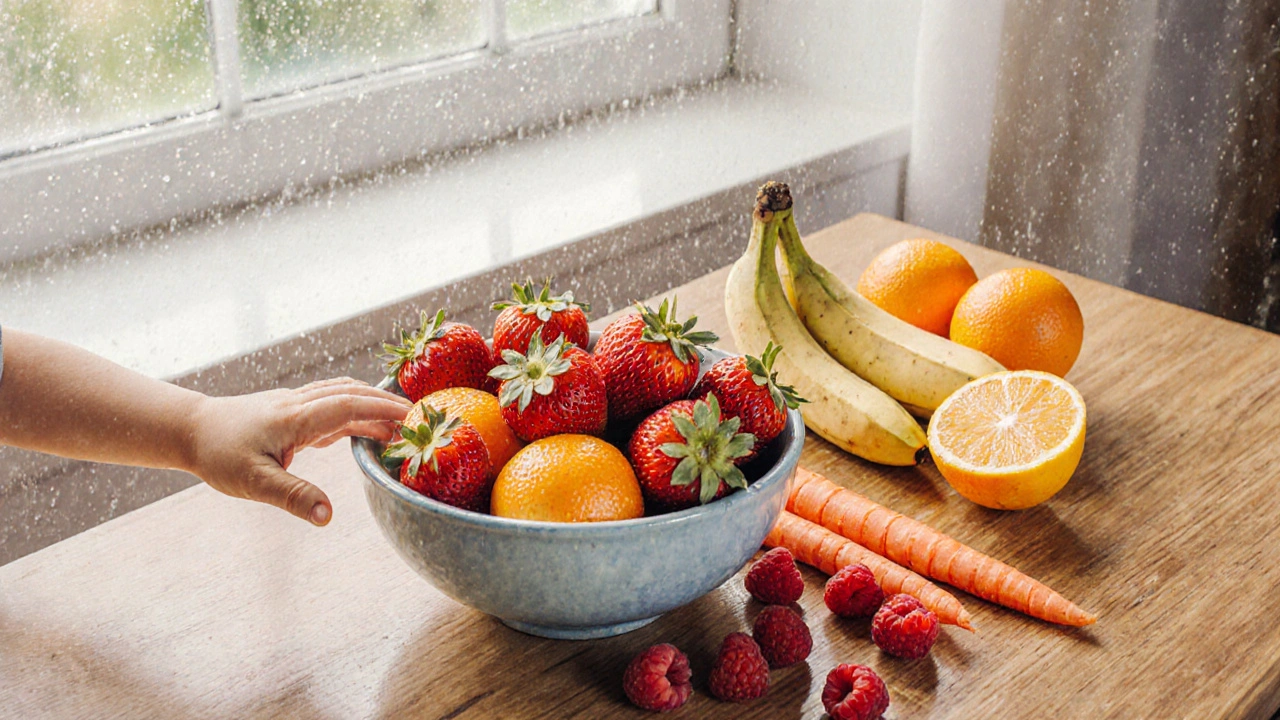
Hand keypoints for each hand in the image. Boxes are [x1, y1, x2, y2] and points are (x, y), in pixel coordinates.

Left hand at [188, 377, 411, 524]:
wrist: (189, 428)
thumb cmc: (218, 454)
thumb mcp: (254, 482)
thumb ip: (294, 497)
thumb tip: (328, 517)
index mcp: (295, 417)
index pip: (349, 405)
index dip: (383, 409)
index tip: (413, 418)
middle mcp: (299, 403)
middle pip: (353, 393)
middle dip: (387, 403)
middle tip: (420, 418)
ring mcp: (295, 403)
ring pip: (343, 393)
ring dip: (373, 404)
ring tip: (400, 424)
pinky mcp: (291, 410)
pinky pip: (331, 403)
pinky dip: (355, 410)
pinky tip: (363, 428)